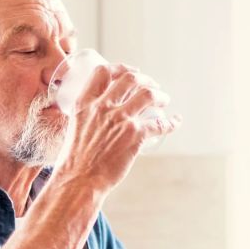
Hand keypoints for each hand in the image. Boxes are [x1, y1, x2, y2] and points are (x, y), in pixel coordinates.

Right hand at [53, 64, 180, 194]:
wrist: (79, 180)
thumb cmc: (74, 161)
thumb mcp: (74, 129)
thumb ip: (86, 119)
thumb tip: (97, 119)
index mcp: (84, 104)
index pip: (103, 72)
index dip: (120, 68)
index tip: (130, 72)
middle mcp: (103, 107)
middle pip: (130, 79)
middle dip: (145, 79)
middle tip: (152, 86)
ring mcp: (120, 120)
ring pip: (148, 95)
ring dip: (160, 95)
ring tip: (164, 100)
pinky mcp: (135, 136)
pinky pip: (160, 123)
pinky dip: (171, 122)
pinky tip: (175, 122)